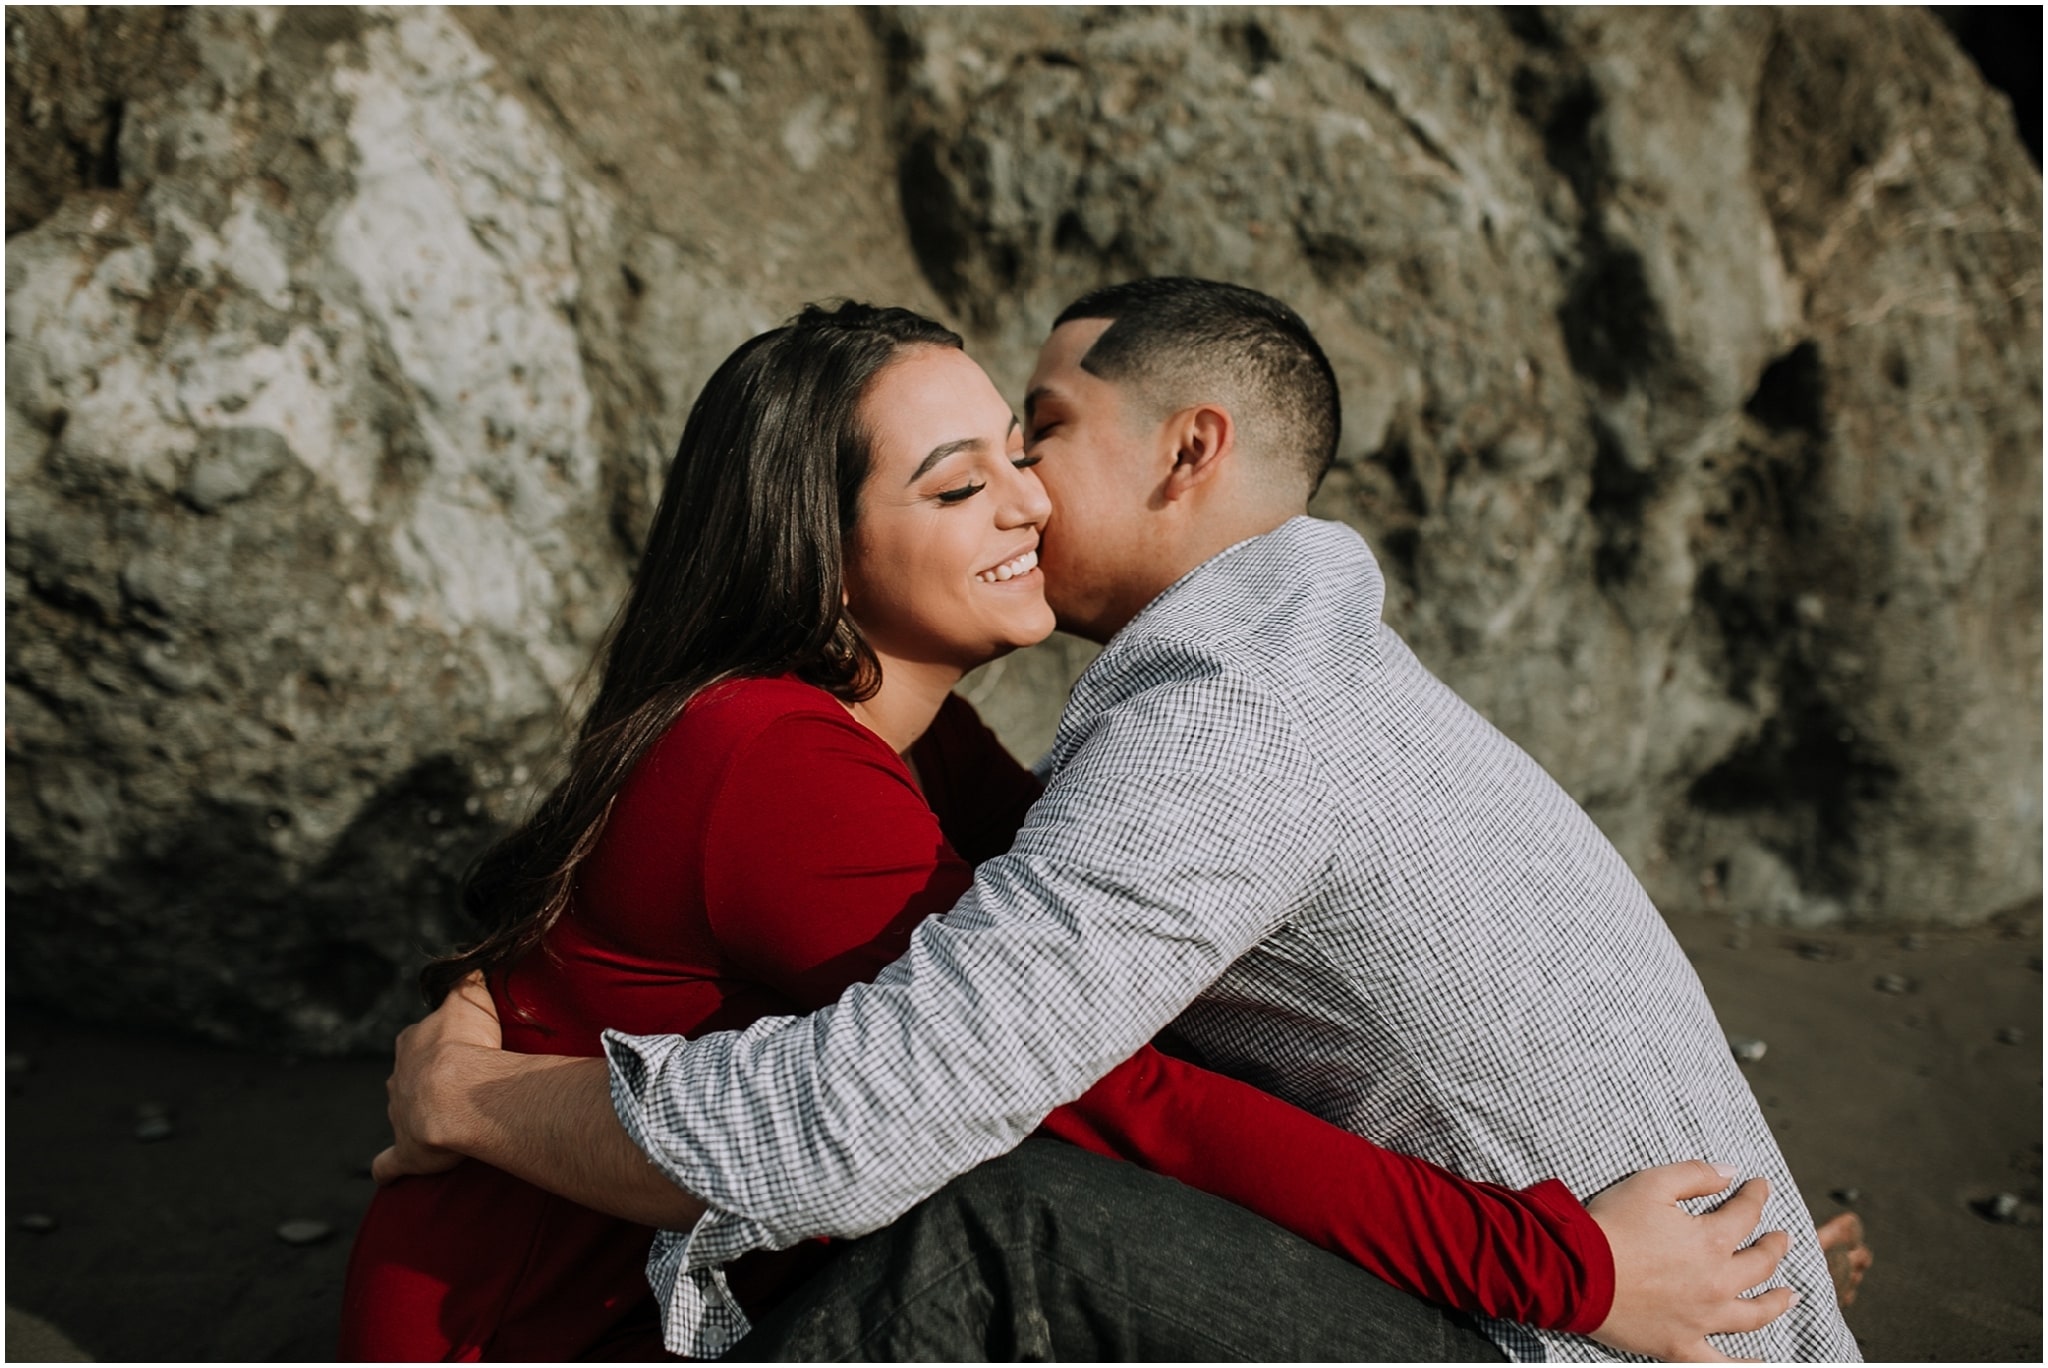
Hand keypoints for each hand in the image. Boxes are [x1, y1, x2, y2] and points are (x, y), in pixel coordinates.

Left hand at [371, 972, 503, 1183]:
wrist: (457, 1095)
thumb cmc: (467, 1046)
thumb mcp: (470, 999)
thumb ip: (467, 981)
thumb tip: (469, 967)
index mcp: (412, 1043)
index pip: (420, 1039)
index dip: (439, 1043)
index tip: (458, 1048)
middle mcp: (398, 1077)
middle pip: (409, 1075)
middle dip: (426, 1079)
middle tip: (455, 1085)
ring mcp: (398, 1115)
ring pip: (402, 1112)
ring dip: (417, 1115)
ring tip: (444, 1122)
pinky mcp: (404, 1152)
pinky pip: (389, 1162)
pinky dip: (388, 1168)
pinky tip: (387, 1173)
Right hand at [1587, 1160, 1797, 1361]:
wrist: (1575, 1272)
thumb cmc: (1611, 1225)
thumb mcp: (1650, 1183)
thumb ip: (1695, 1175)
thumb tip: (1732, 1173)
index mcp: (1711, 1241)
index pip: (1746, 1214)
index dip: (1756, 1196)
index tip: (1759, 1185)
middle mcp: (1717, 1282)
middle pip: (1760, 1265)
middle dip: (1774, 1246)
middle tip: (1781, 1238)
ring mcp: (1703, 1319)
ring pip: (1754, 1315)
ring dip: (1776, 1302)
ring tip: (1790, 1295)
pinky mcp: (1682, 1345)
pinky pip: (1722, 1363)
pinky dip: (1747, 1365)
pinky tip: (1764, 1363)